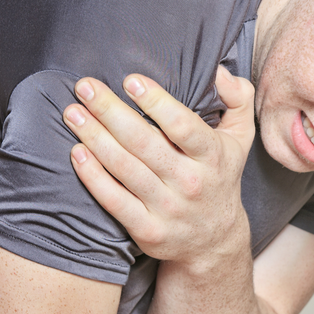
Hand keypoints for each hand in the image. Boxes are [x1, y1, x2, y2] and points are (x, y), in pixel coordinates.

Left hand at [65, 68, 254, 263]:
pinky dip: (92, 176)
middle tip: (85, 87)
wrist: (215, 241)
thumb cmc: (219, 177)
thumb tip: (219, 72)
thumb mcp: (240, 139)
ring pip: (124, 168)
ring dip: (93, 137)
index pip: (183, 126)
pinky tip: (77, 152)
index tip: (130, 80)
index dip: (155, 102)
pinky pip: (113, 200)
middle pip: (144, 143)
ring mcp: (169, 209)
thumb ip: (237, 99)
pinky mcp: (148, 231)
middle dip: (110, 111)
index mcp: (212, 156)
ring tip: (73, 113)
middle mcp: (191, 183)